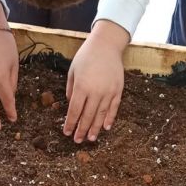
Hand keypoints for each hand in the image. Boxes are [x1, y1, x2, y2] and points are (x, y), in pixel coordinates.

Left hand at [64, 20, 127, 142]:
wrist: (106, 45)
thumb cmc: (86, 57)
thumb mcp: (73, 71)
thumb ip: (71, 90)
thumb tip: (72, 106)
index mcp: (82, 87)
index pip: (74, 110)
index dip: (70, 123)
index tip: (66, 132)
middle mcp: (95, 91)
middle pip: (87, 116)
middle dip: (81, 130)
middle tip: (78, 140)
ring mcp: (108, 91)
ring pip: (101, 115)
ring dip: (95, 128)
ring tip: (91, 138)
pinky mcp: (118, 90)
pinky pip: (113, 108)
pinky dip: (109, 118)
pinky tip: (105, 127)